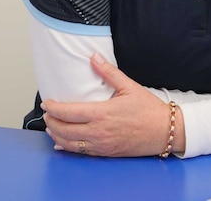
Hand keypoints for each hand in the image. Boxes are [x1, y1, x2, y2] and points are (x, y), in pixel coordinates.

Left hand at [41, 53, 185, 156]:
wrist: (164, 131)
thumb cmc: (148, 110)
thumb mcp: (129, 86)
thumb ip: (109, 72)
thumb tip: (94, 57)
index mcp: (102, 114)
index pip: (68, 113)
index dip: (53, 108)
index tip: (47, 102)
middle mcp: (98, 132)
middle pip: (64, 130)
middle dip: (51, 122)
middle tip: (47, 114)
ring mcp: (101, 145)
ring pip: (69, 144)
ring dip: (56, 136)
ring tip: (51, 127)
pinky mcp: (106, 152)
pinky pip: (81, 153)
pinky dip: (67, 148)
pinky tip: (62, 144)